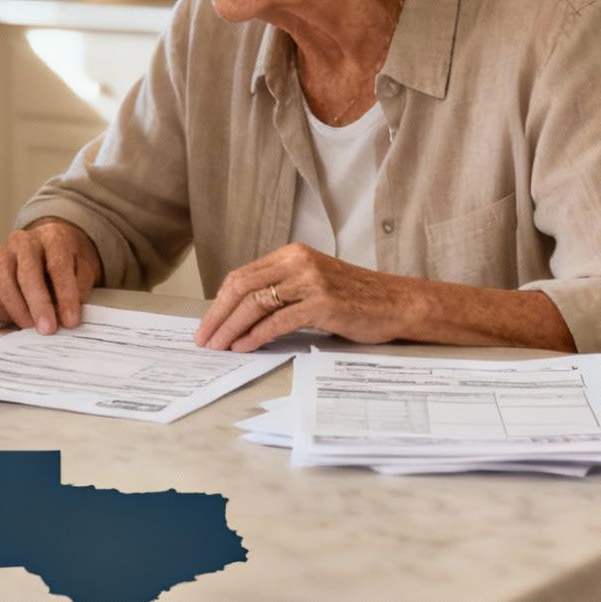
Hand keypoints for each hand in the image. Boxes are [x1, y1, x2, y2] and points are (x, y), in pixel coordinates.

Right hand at [0, 218, 101, 334]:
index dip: (65, 295)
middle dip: (38, 304)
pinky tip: (15, 320)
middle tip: (47, 329)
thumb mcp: (83, 268)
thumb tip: (67, 315)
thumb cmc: (64, 260)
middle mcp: (22, 242)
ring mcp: (0, 256)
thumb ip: (79, 288)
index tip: (71, 320)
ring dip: (18, 311)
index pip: (58, 265)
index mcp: (51, 237)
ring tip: (31, 328)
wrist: (44, 248)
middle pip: (27, 273)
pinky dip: (0, 311)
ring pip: (3, 284)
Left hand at [196, 243, 409, 351]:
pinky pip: (278, 320)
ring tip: (219, 347)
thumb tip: (241, 315)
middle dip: (217, 316)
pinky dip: (256, 335)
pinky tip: (244, 347)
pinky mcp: (322, 303)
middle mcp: (298, 262)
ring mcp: (310, 281)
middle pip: (242, 288)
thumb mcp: (312, 284)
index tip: (207, 324)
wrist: (396, 303)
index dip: (219, 302)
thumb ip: (281, 291)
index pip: (242, 276)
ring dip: (231, 328)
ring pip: (255, 304)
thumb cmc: (355, 299)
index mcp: (291, 254)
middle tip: (204, 339)